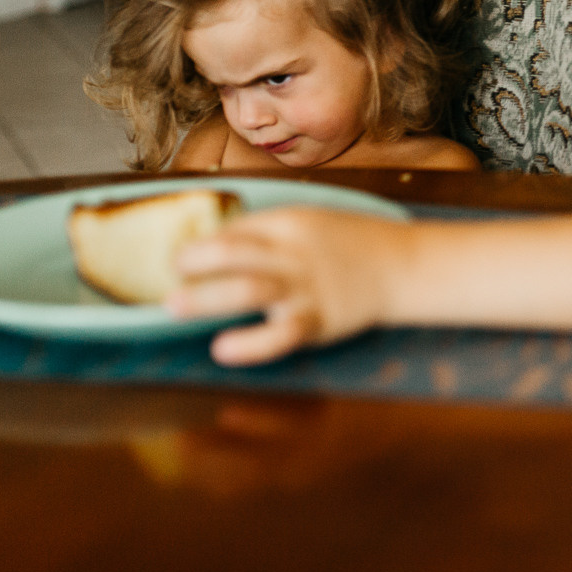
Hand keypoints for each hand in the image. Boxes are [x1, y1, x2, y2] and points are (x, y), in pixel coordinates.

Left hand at [166, 208, 411, 366]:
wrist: (402, 265)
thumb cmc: (349, 244)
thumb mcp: (311, 223)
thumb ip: (267, 234)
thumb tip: (210, 246)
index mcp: (290, 222)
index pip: (236, 228)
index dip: (200, 242)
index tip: (176, 258)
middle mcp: (293, 253)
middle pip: (235, 253)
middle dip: (195, 261)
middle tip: (169, 272)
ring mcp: (305, 287)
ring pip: (250, 290)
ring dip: (208, 296)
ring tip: (174, 306)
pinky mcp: (317, 320)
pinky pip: (280, 334)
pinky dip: (251, 343)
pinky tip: (224, 348)